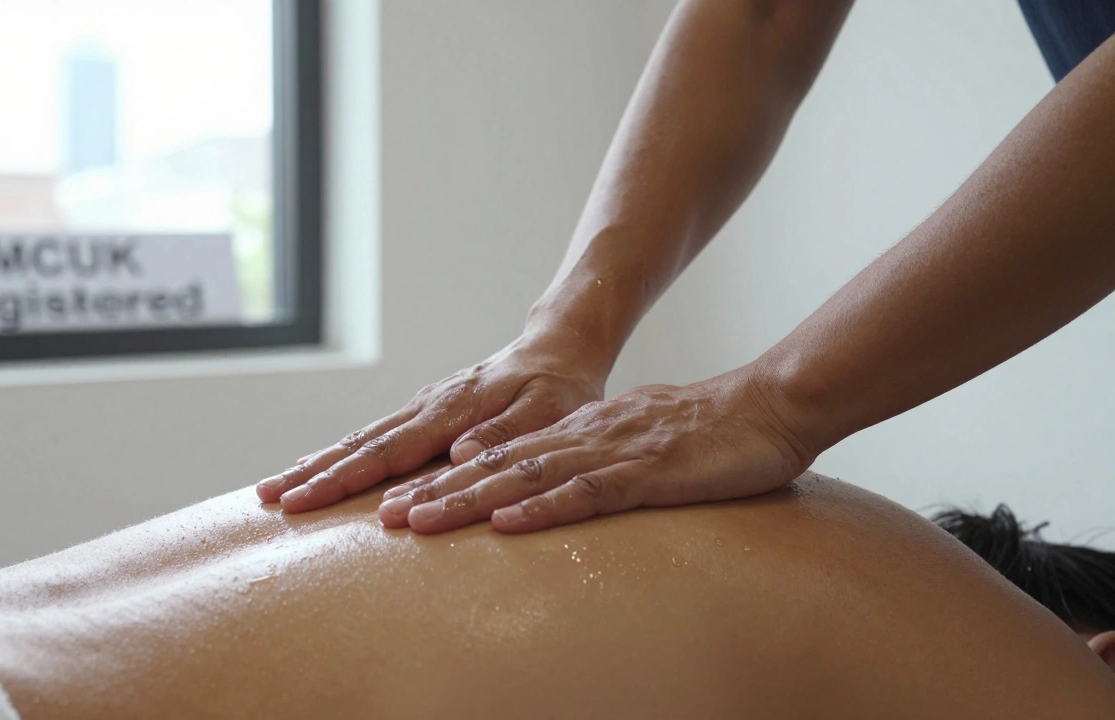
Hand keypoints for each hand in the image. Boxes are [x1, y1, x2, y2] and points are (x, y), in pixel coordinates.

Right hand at [256, 331, 606, 511]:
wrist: (558, 348)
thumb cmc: (559, 386)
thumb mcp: (550, 409)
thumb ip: (508, 433)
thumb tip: (460, 453)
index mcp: (452, 409)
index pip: (388, 451)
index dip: (344, 479)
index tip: (305, 500)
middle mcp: (428, 406)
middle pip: (361, 444)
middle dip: (313, 473)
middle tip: (268, 499)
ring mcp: (423, 407)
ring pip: (362, 438)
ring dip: (318, 464)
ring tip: (276, 488)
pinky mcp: (426, 412)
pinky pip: (376, 437)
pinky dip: (342, 455)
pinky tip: (319, 470)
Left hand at [376, 366, 815, 533]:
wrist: (768, 406)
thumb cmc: (708, 432)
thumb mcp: (638, 442)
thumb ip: (596, 459)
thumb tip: (560, 480)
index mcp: (580, 431)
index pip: (502, 456)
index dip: (448, 478)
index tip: (402, 499)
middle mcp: (583, 437)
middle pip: (497, 466)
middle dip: (438, 491)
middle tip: (386, 516)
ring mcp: (611, 452)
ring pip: (526, 477)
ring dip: (470, 500)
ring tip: (421, 520)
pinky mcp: (646, 473)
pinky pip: (586, 493)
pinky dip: (542, 508)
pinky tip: (506, 523)